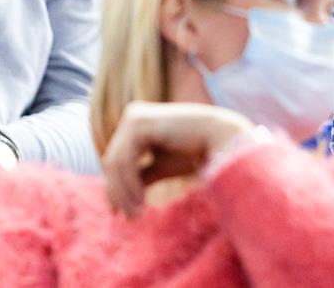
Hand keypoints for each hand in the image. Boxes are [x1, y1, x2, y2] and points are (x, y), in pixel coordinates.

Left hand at [102, 101, 250, 217]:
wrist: (220, 138)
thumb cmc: (195, 151)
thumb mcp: (161, 166)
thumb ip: (140, 175)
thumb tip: (116, 197)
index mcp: (136, 122)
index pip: (116, 158)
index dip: (114, 187)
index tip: (118, 213)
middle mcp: (132, 115)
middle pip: (112, 161)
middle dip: (118, 192)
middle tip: (128, 218)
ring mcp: (134, 116)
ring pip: (115, 163)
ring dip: (123, 192)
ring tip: (135, 213)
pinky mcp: (138, 123)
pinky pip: (124, 160)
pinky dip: (128, 184)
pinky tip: (141, 200)